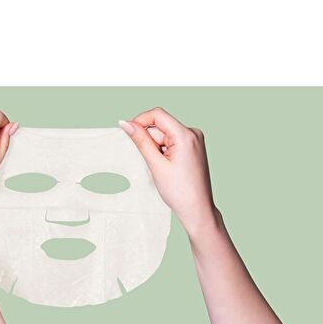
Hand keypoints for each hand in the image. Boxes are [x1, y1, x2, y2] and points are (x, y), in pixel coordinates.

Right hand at [119, 108, 216, 235]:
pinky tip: (167, 168)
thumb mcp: (156, 164)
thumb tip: (126, 123)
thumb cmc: (180, 191)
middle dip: (150, 142)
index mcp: (186, 135)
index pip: (157, 115)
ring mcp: (193, 140)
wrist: (197, 209)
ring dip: (156, 149)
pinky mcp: (191, 148)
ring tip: (163, 169)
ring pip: (164, 136)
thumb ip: (140, 141)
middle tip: (153, 163)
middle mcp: (193, 134)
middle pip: (160, 127)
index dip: (140, 121)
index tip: (127, 132)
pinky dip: (163, 152)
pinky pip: (170, 142)